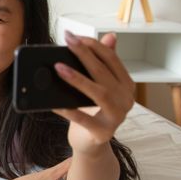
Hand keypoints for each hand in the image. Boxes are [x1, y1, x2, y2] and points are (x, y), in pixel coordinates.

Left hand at [55, 32, 135, 153]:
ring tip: (58, 67)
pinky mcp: (103, 133)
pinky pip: (84, 119)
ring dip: (78, 79)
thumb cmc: (93, 112)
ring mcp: (117, 117)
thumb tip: (110, 36)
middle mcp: (126, 99)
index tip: (76, 36)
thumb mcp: (99, 86)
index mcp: (126, 85)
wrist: (90, 143)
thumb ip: (104, 63)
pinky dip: (69, 110)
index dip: (94, 46)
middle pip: (103, 73)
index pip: (111, 60)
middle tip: (68, 41)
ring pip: (99, 94)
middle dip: (84, 55)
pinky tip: (54, 103)